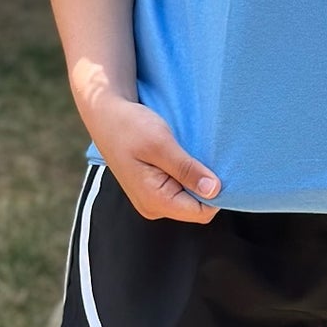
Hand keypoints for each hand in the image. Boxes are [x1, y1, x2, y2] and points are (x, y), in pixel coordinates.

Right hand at [82, 92, 222, 223]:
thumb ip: (187, 169)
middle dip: (206, 185)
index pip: (201, 212)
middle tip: (207, 155)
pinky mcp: (151, 187)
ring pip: (188, 197)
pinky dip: (187, 174)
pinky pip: (179, 188)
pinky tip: (184, 155)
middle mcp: (153, 207)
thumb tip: (214, 190)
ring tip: (193, 153)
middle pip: (196, 206)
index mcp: (154, 201)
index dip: (217, 193)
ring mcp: (151, 199)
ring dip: (196, 177)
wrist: (105, 114)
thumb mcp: (161, 144)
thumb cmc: (130, 126)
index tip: (221, 167)